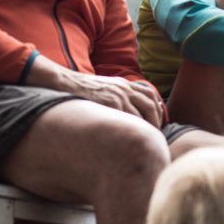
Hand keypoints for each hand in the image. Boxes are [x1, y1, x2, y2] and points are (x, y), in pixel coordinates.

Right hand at [26, 56, 165, 126]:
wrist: (65, 83)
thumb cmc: (82, 90)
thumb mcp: (104, 87)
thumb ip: (117, 95)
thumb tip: (126, 113)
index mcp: (124, 83)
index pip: (150, 94)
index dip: (158, 109)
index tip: (158, 122)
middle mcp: (124, 88)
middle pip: (151, 104)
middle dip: (156, 120)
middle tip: (156, 135)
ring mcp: (118, 95)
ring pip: (142, 113)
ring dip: (146, 128)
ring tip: (146, 140)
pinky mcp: (110, 102)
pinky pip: (128, 118)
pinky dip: (133, 129)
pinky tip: (132, 139)